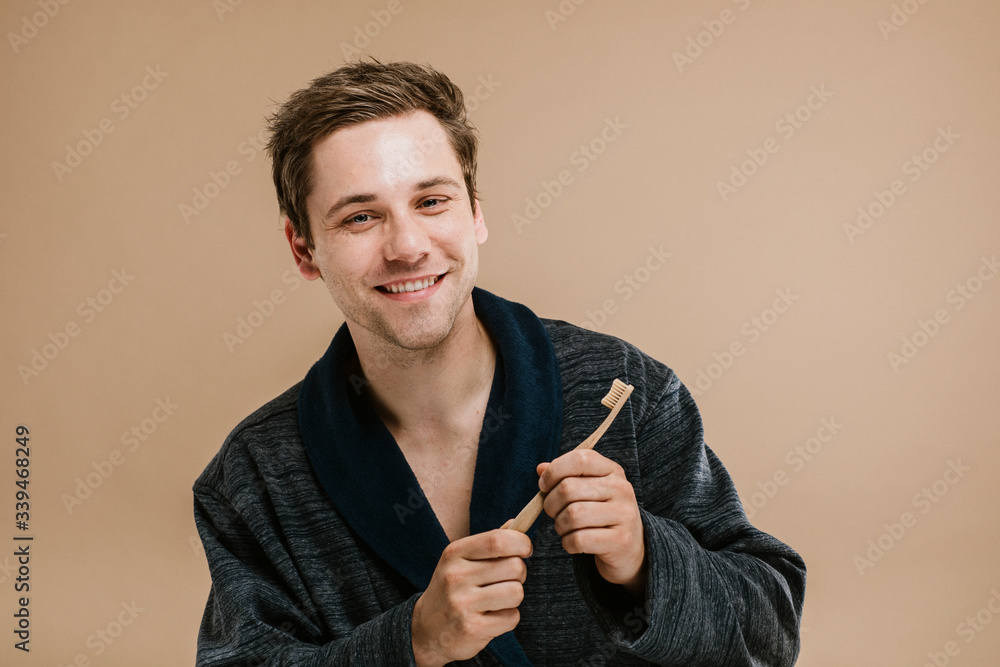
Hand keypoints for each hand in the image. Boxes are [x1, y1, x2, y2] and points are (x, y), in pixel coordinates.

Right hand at [411, 529, 531, 666]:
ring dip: (514, 597)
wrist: (425, 631)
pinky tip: (491, 617)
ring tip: (498, 599)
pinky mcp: (472, 629)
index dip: (521, 543)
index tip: (525, 549)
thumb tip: (516, 523)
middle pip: (514, 566)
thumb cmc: (451, 590)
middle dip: (520, 573)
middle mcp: (456, 576)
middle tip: (507, 580)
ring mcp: (462, 604)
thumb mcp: (461, 561)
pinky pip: (512, 617)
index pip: (498, 540)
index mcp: (454, 553)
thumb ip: (489, 542)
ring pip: (516, 592)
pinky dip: (508, 618)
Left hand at [537, 449, 646, 598]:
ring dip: (559, 525)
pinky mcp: (620, 540)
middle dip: (551, 503)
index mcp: (612, 471)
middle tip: (552, 512)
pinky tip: (573, 542)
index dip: (554, 470)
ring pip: (573, 515)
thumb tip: (541, 469)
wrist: (629, 547)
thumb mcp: (588, 489)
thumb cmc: (601, 513)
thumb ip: (564, 475)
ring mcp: (624, 515)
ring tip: (564, 527)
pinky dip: (567, 543)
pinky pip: (579, 539)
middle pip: (569, 488)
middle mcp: (622, 489)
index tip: (544, 485)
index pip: (580, 458)